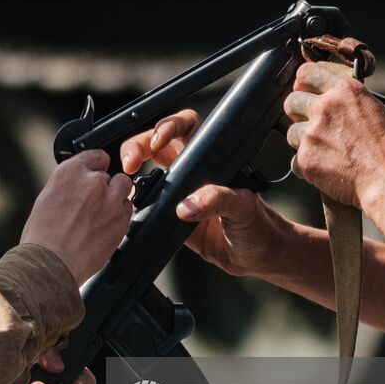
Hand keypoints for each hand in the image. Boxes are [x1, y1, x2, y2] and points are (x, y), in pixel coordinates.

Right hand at [21, 150, 132, 284]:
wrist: (51, 263)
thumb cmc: (42, 235)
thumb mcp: (49, 197)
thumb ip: (69, 185)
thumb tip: (80, 185)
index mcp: (70, 172)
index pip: (96, 156)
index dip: (96, 168)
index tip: (95, 176)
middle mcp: (92, 180)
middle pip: (110, 175)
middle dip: (104, 187)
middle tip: (93, 205)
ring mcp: (110, 199)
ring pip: (124, 187)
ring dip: (116, 198)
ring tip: (101, 215)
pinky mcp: (121, 218)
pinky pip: (128, 208)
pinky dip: (120, 215)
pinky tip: (105, 227)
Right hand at [121, 110, 288, 277]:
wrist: (256, 257)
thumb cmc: (258, 224)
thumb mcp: (243, 207)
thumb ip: (217, 200)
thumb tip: (185, 206)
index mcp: (211, 157)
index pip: (184, 126)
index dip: (166, 126)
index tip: (157, 141)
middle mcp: (191, 170)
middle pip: (153, 144)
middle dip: (136, 146)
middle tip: (130, 163)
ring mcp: (177, 192)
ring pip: (145, 172)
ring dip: (131, 175)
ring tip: (126, 183)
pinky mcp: (169, 216)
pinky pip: (145, 205)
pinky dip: (133, 205)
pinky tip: (129, 207)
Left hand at [285, 61, 384, 206]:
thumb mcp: (383, 113)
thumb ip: (362, 104)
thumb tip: (357, 105)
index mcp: (345, 90)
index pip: (307, 72)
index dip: (302, 83)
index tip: (304, 90)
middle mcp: (325, 107)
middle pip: (292, 101)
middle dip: (298, 113)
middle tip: (311, 126)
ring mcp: (312, 132)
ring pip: (291, 132)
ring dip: (303, 142)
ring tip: (325, 153)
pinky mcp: (305, 157)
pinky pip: (295, 161)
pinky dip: (306, 167)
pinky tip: (325, 170)